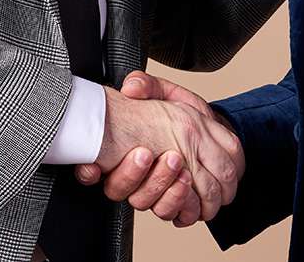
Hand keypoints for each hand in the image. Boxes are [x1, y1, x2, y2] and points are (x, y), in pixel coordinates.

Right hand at [79, 71, 241, 225]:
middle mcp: (131, 178)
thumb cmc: (184, 116)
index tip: (102, 162)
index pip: (91, 168)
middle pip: (121, 191)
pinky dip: (185, 206)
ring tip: (184, 173)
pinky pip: (175, 216)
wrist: (214, 136)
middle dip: (143, 175)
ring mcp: (152, 194)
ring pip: (149, 205)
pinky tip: (191, 188)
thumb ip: (146, 86)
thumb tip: (131, 87)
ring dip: (167, 192)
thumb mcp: (165, 94)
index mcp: (120, 152)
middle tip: (169, 158)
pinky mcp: (175, 206)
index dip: (89, 172)